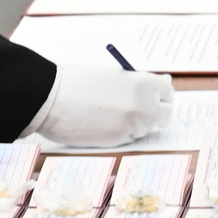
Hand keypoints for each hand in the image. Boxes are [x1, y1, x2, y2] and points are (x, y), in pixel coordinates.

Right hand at [29, 63, 173, 146]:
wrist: (51, 98)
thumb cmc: (77, 81)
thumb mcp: (112, 75)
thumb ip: (133, 84)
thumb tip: (147, 90)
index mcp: (143, 83)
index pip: (166, 89)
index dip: (160, 92)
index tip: (155, 93)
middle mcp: (144, 106)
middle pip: (166, 113)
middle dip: (157, 110)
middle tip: (143, 108)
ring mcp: (132, 126)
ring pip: (147, 128)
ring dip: (137, 123)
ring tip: (114, 113)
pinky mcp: (117, 142)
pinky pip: (130, 138)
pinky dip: (123, 132)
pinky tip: (105, 123)